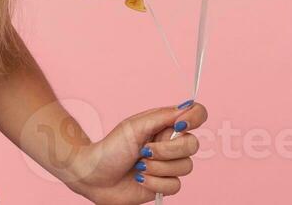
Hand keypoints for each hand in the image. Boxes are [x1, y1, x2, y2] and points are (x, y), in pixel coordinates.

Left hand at [59, 100, 206, 203]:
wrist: (94, 176)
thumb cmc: (111, 148)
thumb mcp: (135, 126)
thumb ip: (163, 116)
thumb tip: (188, 106)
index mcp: (165, 124)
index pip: (196, 114)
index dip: (195, 118)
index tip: (180, 125)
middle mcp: (170, 143)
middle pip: (193, 145)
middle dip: (167, 151)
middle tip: (144, 151)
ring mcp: (168, 165)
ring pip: (185, 167)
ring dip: (157, 168)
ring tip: (138, 166)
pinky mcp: (164, 184)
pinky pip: (175, 186)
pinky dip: (155, 182)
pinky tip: (139, 179)